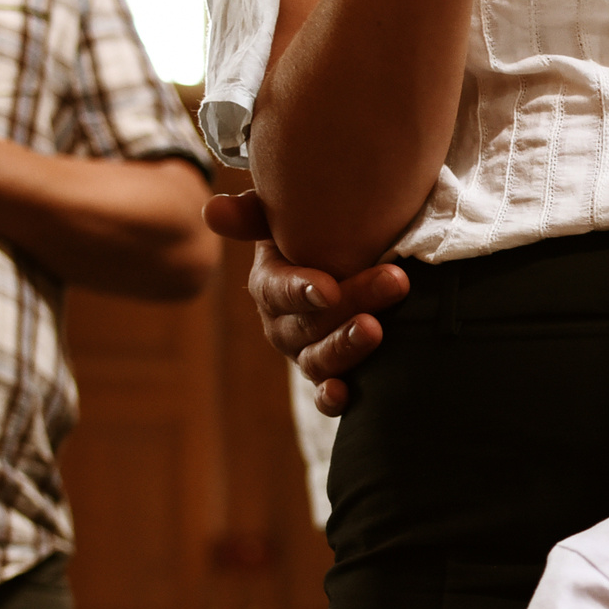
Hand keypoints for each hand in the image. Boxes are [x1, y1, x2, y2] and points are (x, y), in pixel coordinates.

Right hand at [206, 189, 410, 415]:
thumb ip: (252, 214)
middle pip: (307, 325)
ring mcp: (305, 354)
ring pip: (317, 361)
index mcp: (270, 284)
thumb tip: (214, 210)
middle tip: (394, 282)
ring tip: (376, 329)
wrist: (354, 263)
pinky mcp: (331, 377)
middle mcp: (282, 325)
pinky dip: (331, 399)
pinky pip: (324, 396)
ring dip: (345, 348)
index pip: (276, 290)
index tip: (329, 288)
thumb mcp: (284, 218)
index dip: (300, 291)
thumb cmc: (318, 236)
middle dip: (352, 304)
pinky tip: (345, 393)